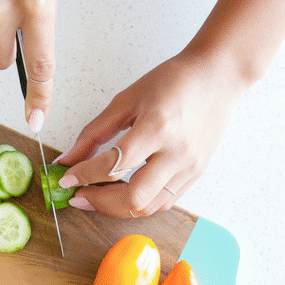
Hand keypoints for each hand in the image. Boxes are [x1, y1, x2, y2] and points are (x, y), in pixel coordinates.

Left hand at [57, 48, 247, 216]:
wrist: (217, 76)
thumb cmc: (173, 81)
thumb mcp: (127, 99)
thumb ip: (94, 133)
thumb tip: (68, 159)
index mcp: (157, 127)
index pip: (113, 165)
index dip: (84, 175)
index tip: (67, 178)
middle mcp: (176, 153)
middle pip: (133, 198)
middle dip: (100, 202)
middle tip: (79, 196)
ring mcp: (189, 167)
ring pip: (148, 207)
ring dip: (118, 208)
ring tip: (98, 197)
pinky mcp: (195, 174)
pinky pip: (162, 202)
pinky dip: (138, 203)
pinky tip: (122, 194)